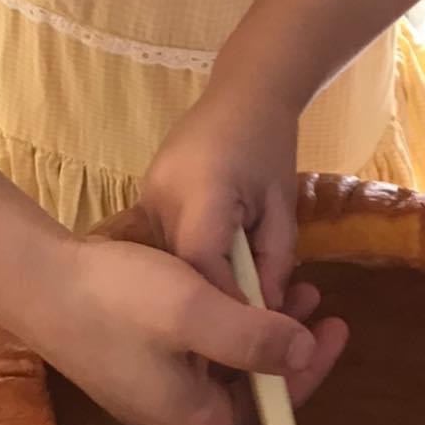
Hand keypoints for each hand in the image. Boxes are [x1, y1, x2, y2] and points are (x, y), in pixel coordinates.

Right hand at [28, 235, 345, 424]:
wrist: (38, 276)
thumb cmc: (114, 300)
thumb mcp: (193, 311)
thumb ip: (252, 337)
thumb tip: (306, 355)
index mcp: (187, 420)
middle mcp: (177, 412)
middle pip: (253, 415)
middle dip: (299, 375)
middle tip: (332, 325)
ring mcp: (163, 382)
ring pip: (238, 376)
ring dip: (277, 341)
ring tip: (306, 293)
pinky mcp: (153, 354)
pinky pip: (215, 353)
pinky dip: (247, 327)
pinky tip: (262, 286)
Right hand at [141, 84, 298, 308]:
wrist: (240, 97)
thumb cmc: (270, 146)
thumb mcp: (282, 207)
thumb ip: (274, 261)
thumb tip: (266, 317)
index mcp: (200, 191)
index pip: (204, 264)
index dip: (231, 302)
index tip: (261, 327)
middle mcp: (160, 199)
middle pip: (181, 274)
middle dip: (219, 306)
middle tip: (257, 326)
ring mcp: (145, 201)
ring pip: (170, 270)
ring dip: (205, 292)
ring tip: (245, 302)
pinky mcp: (143, 206)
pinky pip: (166, 254)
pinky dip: (194, 274)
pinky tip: (222, 281)